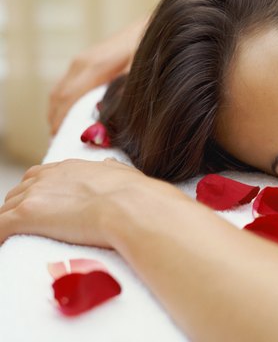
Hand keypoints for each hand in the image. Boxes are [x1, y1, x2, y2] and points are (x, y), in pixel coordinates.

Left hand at [0, 159, 175, 246]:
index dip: (37, 195)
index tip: (43, 209)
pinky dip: (0, 236)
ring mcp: (34, 195)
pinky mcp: (25, 216)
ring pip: (5, 210)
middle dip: (19, 210)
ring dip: (9, 224)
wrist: (130, 207)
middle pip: (17, 194)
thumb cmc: (134, 195)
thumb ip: (111, 170)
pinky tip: (5, 244)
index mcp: (68, 168)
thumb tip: (110, 164)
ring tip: (16, 240)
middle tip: (28, 229)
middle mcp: (47, 177)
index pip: (38, 178)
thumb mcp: (123, 174)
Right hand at [48, 18, 145, 134]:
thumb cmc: (152, 48)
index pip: (67, 100)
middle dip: (57, 122)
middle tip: (62, 145)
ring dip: (59, 112)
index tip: (61, 144)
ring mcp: (84, 59)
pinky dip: (67, 101)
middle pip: (59, 97)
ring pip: (62, 90)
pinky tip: (76, 115)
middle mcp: (83, 62)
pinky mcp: (90, 59)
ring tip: (66, 135)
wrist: (160, 25)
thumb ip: (124, 95)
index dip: (62, 124)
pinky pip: (70, 84)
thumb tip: (107, 121)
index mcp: (93, 67)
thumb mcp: (142, 73)